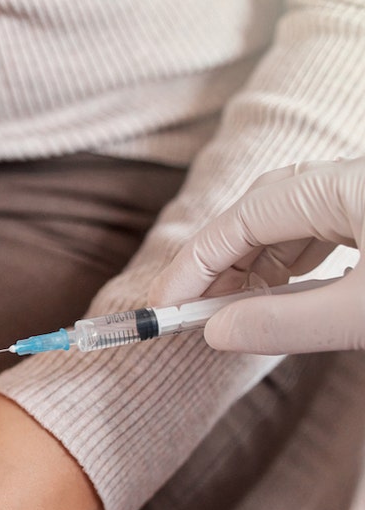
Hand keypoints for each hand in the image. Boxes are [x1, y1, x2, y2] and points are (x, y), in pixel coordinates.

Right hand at [150, 157, 364, 353]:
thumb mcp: (363, 314)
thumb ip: (289, 322)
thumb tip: (216, 332)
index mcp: (344, 184)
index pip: (242, 219)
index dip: (195, 264)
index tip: (164, 306)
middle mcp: (354, 177)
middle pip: (263, 210)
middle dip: (222, 259)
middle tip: (193, 308)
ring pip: (295, 217)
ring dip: (258, 261)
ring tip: (236, 306)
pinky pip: (327, 225)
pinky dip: (296, 258)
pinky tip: (291, 288)